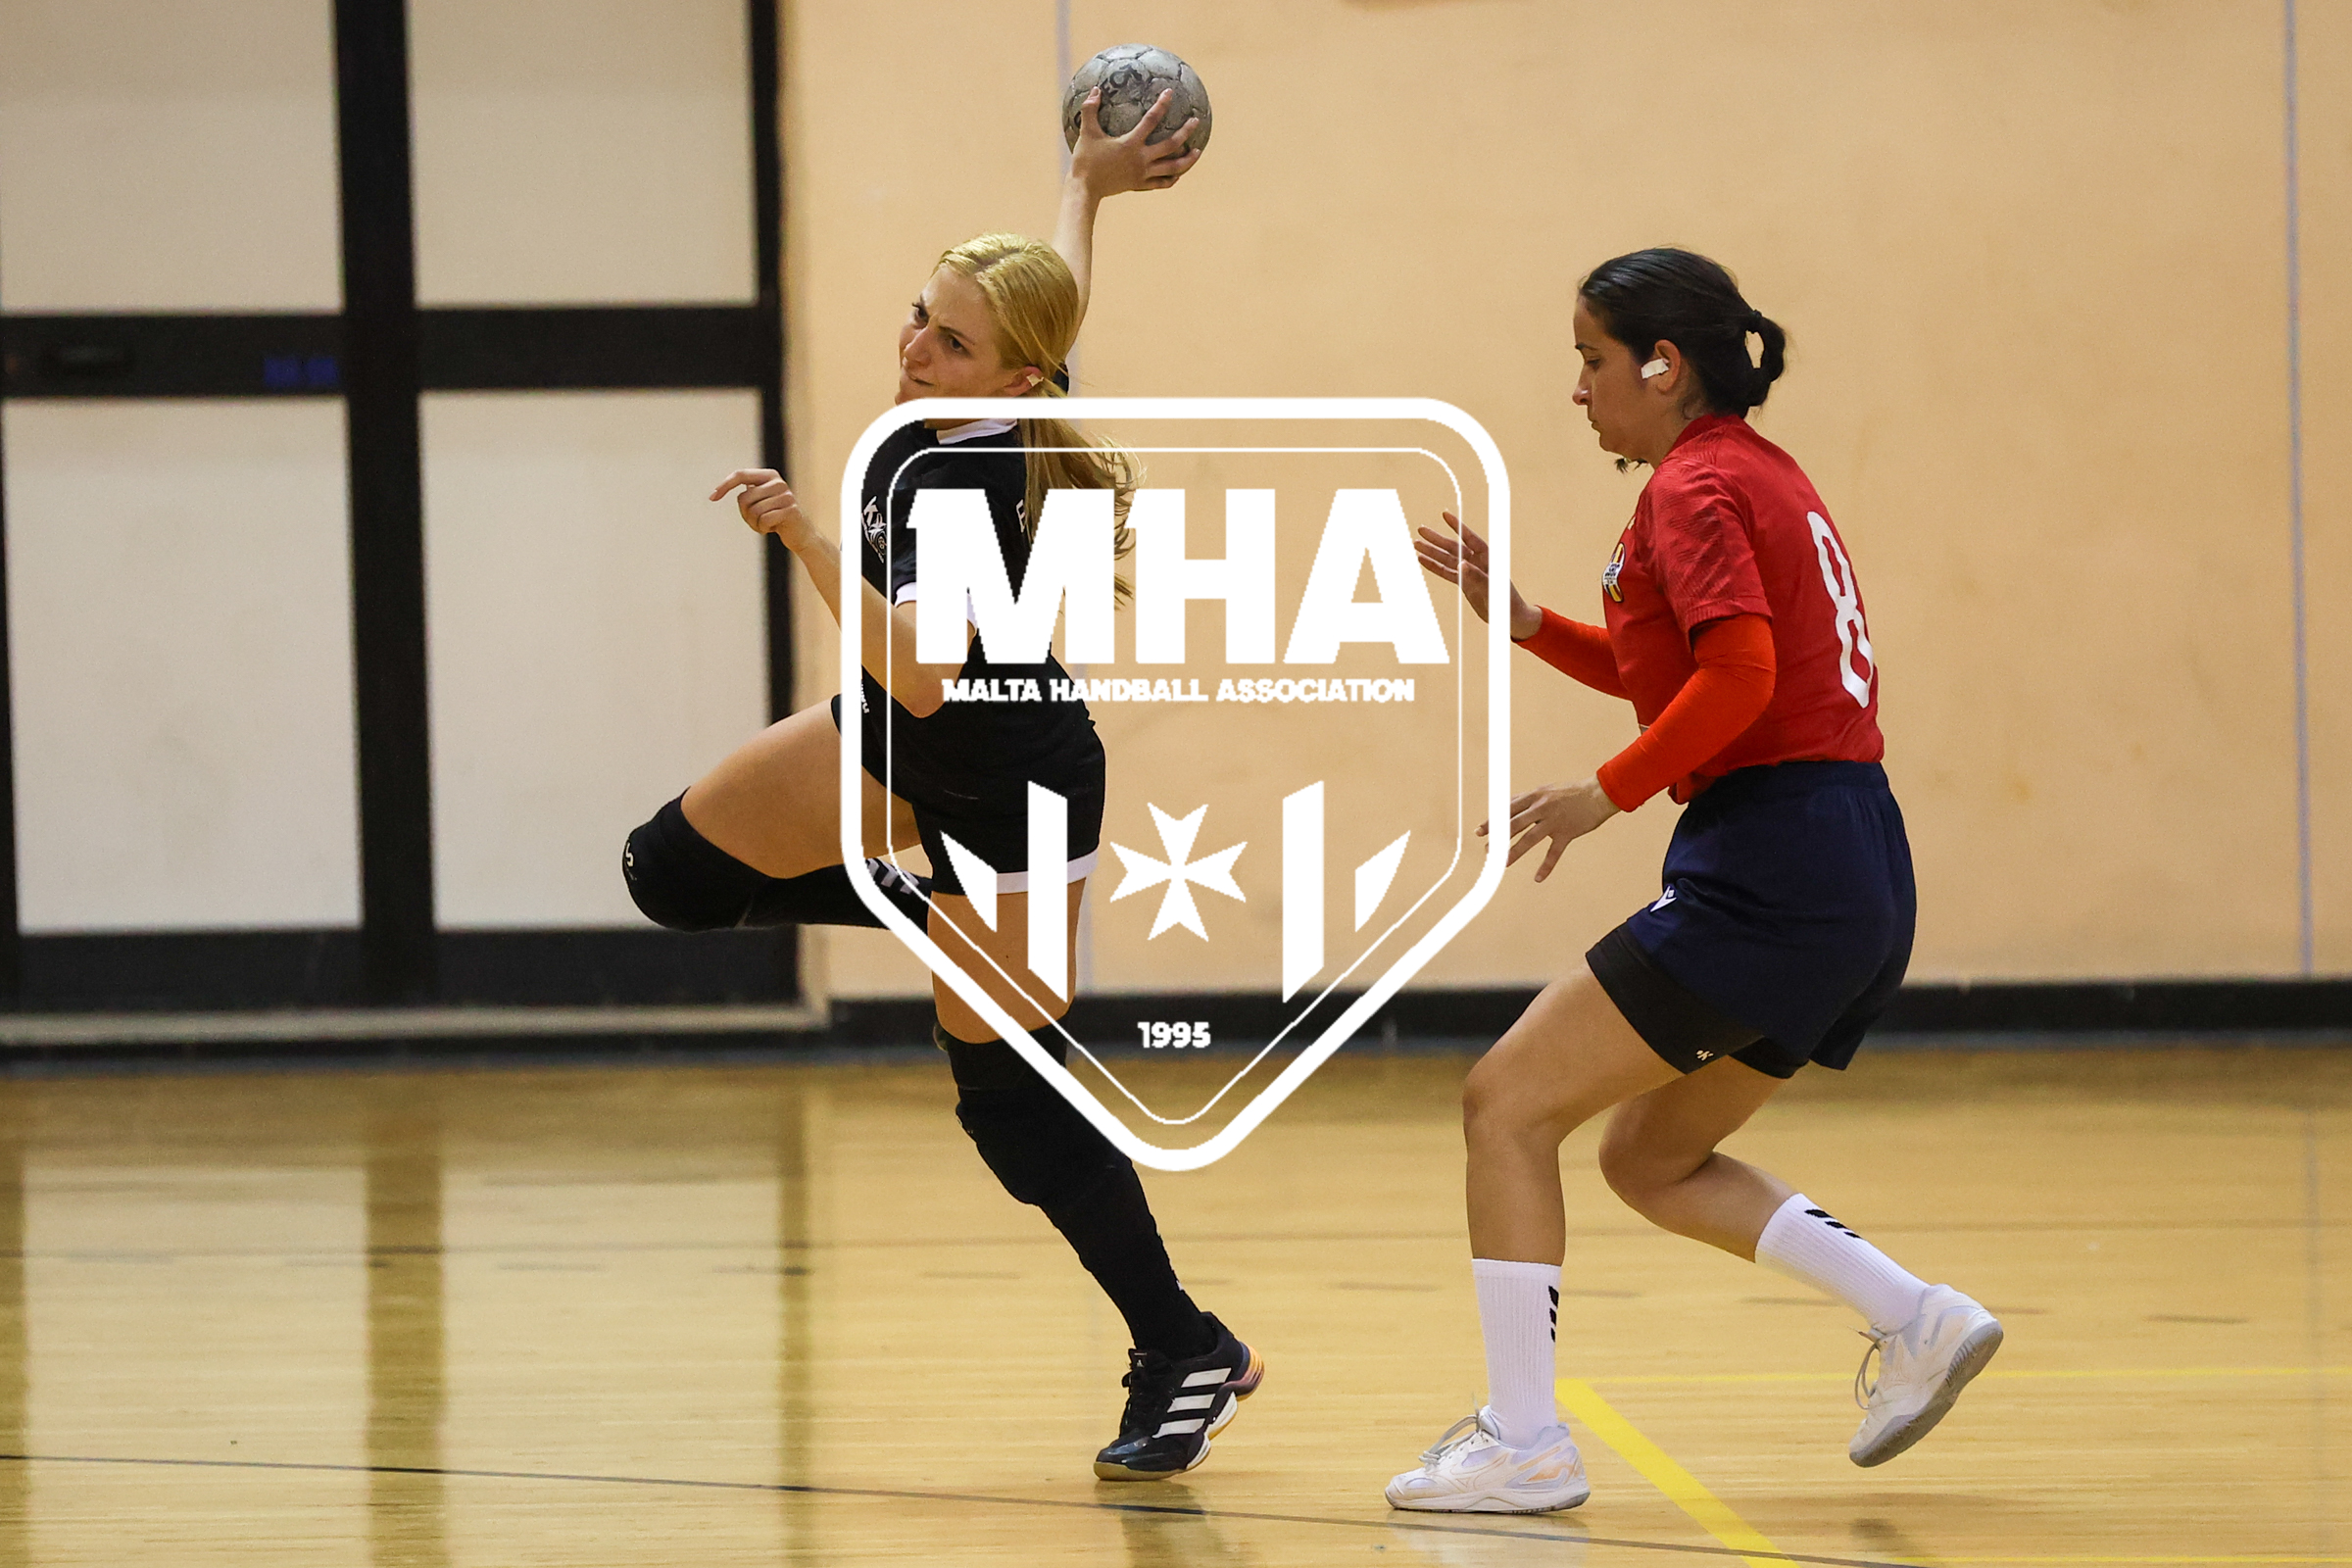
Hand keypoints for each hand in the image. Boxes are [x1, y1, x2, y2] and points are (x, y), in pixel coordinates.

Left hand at [711, 468, 812, 548]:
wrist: (801, 534)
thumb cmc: (776, 518)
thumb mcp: (760, 502)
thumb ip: (746, 493)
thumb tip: (717, 491)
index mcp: (769, 475)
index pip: (740, 475)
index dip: (724, 485)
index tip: (712, 498)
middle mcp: (778, 482)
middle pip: (744, 498)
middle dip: (745, 514)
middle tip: (756, 520)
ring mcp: (786, 496)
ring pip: (753, 511)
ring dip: (755, 523)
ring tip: (766, 524)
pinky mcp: (790, 510)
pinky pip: (764, 520)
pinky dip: (763, 528)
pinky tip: (773, 529)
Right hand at [1069, 87, 1201, 197]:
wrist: (1084, 189)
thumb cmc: (1085, 160)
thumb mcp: (1087, 133)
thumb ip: (1090, 110)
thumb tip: (1094, 89)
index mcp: (1130, 144)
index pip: (1151, 120)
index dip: (1161, 105)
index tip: (1170, 93)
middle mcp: (1141, 159)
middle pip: (1171, 145)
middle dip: (1186, 132)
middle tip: (1196, 121)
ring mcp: (1143, 175)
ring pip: (1172, 168)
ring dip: (1187, 160)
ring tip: (1198, 151)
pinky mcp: (1139, 185)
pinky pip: (1161, 183)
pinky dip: (1172, 178)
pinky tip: (1179, 173)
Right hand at [1415, 511, 1538, 639]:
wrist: (1510, 618)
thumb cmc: (1506, 602)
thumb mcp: (1492, 589)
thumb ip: (1476, 577)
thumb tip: (1460, 564)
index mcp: (1488, 558)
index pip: (1470, 538)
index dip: (1457, 526)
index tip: (1444, 514)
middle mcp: (1477, 562)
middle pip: (1453, 547)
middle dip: (1436, 538)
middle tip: (1421, 530)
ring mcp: (1470, 572)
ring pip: (1447, 559)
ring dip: (1432, 552)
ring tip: (1416, 544)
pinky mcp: (1465, 584)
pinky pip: (1447, 573)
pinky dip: (1435, 567)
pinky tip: (1423, 560)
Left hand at [1478, 777, 1620, 882]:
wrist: (1599, 793)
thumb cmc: (1572, 792)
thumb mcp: (1546, 790)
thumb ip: (1528, 800)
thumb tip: (1509, 806)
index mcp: (1535, 797)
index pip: (1508, 810)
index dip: (1493, 821)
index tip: (1480, 830)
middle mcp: (1541, 808)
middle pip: (1514, 824)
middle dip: (1498, 838)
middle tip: (1487, 849)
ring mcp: (1554, 821)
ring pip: (1529, 839)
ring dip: (1514, 852)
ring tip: (1502, 862)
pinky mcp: (1567, 833)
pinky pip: (1554, 853)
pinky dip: (1546, 867)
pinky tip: (1538, 878)